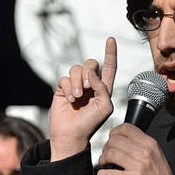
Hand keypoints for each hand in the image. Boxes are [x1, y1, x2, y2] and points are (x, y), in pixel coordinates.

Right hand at [49, 37, 116, 160]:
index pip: (109, 66)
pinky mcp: (63, 89)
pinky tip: (70, 100)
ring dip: (77, 82)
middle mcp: (90, 84)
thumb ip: (103, 87)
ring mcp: (76, 85)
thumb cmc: (91, 124)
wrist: (72, 135)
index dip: (110, 52)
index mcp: (104, 87)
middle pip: (91, 63)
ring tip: (77, 97)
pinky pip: (64, 78)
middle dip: (88, 73)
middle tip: (86, 89)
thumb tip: (91, 74)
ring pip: (76, 68)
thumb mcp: (105, 106)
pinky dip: (68, 88)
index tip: (111, 39)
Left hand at [97, 123, 174, 174]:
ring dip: (103, 160)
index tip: (111, 139)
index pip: (127, 128)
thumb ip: (143, 147)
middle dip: (106, 147)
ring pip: (110, 154)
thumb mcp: (157, 157)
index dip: (114, 132)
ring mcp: (139, 166)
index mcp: (151, 144)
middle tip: (106, 155)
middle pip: (115, 140)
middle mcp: (146, 152)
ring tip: (104, 165)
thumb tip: (123, 140)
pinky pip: (109, 172)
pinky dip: (102, 174)